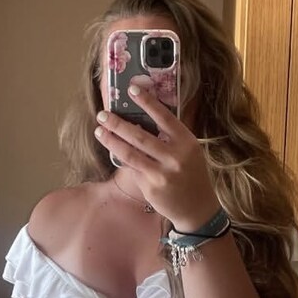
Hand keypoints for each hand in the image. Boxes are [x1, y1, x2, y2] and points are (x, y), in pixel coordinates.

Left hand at [94, 84, 219, 230]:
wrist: (197, 208)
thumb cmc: (191, 175)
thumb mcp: (189, 152)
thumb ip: (170, 138)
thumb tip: (140, 120)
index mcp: (187, 142)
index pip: (164, 117)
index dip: (147, 102)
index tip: (131, 89)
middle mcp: (175, 157)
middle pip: (140, 136)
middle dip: (118, 124)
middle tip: (102, 114)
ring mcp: (162, 173)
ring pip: (130, 153)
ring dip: (112, 141)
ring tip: (99, 131)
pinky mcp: (151, 187)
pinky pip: (132, 169)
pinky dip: (122, 160)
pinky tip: (112, 151)